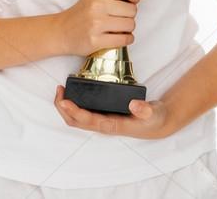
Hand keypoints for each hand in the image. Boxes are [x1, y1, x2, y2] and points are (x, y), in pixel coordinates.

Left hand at [54, 84, 171, 138]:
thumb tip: (133, 104)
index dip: (74, 111)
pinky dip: (73, 105)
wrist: (157, 123)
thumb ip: (145, 109)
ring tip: (61, 90)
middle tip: (59, 90)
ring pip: (77, 119)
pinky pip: (82, 114)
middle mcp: (104, 125)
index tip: (64, 101)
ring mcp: (102, 121)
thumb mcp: (153, 113)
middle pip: (76, 121)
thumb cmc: (153, 119)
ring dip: (65, 107)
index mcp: (112, 125)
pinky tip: (72, 93)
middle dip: (64, 108)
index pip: (88, 120)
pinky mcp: (103, 116)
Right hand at [56, 0, 150, 55]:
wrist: (61, 32)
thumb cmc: (82, 13)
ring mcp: (96, 24)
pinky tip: (118, 37)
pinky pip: (125, 40)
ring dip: (128, 28)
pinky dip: (126, 39)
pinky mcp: (96, 41)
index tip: (130, 1)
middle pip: (132, 10)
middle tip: (119, 17)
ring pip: (130, 25)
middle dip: (129, 15)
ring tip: (117, 28)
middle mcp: (97, 5)